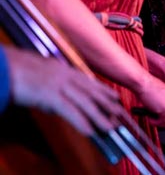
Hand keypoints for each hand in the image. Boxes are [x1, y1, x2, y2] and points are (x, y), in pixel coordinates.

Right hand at [5, 45, 125, 135]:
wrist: (5, 66)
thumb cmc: (19, 70)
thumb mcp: (44, 73)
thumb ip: (56, 81)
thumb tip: (63, 96)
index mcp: (64, 69)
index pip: (89, 81)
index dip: (104, 91)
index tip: (115, 98)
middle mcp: (66, 75)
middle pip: (91, 92)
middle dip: (107, 105)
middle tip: (119, 115)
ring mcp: (59, 84)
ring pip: (85, 102)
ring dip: (99, 116)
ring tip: (109, 127)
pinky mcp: (49, 95)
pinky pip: (69, 110)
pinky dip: (81, 121)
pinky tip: (90, 130)